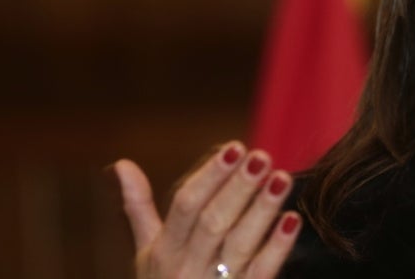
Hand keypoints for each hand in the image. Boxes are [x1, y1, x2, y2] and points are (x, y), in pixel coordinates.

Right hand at [111, 142, 300, 277]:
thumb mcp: (146, 253)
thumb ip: (138, 208)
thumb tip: (122, 164)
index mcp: (164, 251)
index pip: (186, 206)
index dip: (210, 176)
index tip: (235, 147)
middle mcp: (186, 268)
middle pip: (213, 222)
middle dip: (237, 188)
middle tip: (262, 156)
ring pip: (239, 245)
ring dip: (261, 211)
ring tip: (282, 180)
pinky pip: (260, 273)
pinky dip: (277, 248)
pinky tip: (292, 221)